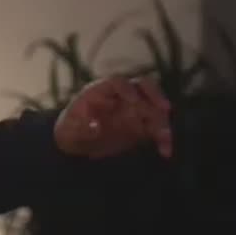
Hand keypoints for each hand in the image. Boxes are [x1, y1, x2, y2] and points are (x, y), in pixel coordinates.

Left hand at [54, 76, 172, 158]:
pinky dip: (162, 139)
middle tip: (164, 109)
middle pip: (143, 87)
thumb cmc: (71, 130)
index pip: (117, 82)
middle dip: (155, 95)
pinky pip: (156, 129)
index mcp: (101, 91)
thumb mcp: (70, 131)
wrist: (79, 142)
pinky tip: (165, 151)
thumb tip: (96, 126)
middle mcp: (121, 96)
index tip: (133, 101)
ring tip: (165, 138)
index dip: (127, 89)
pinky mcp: (142, 126)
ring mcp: (133, 109)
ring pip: (154, 108)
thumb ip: (82, 128)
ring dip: (162, 122)